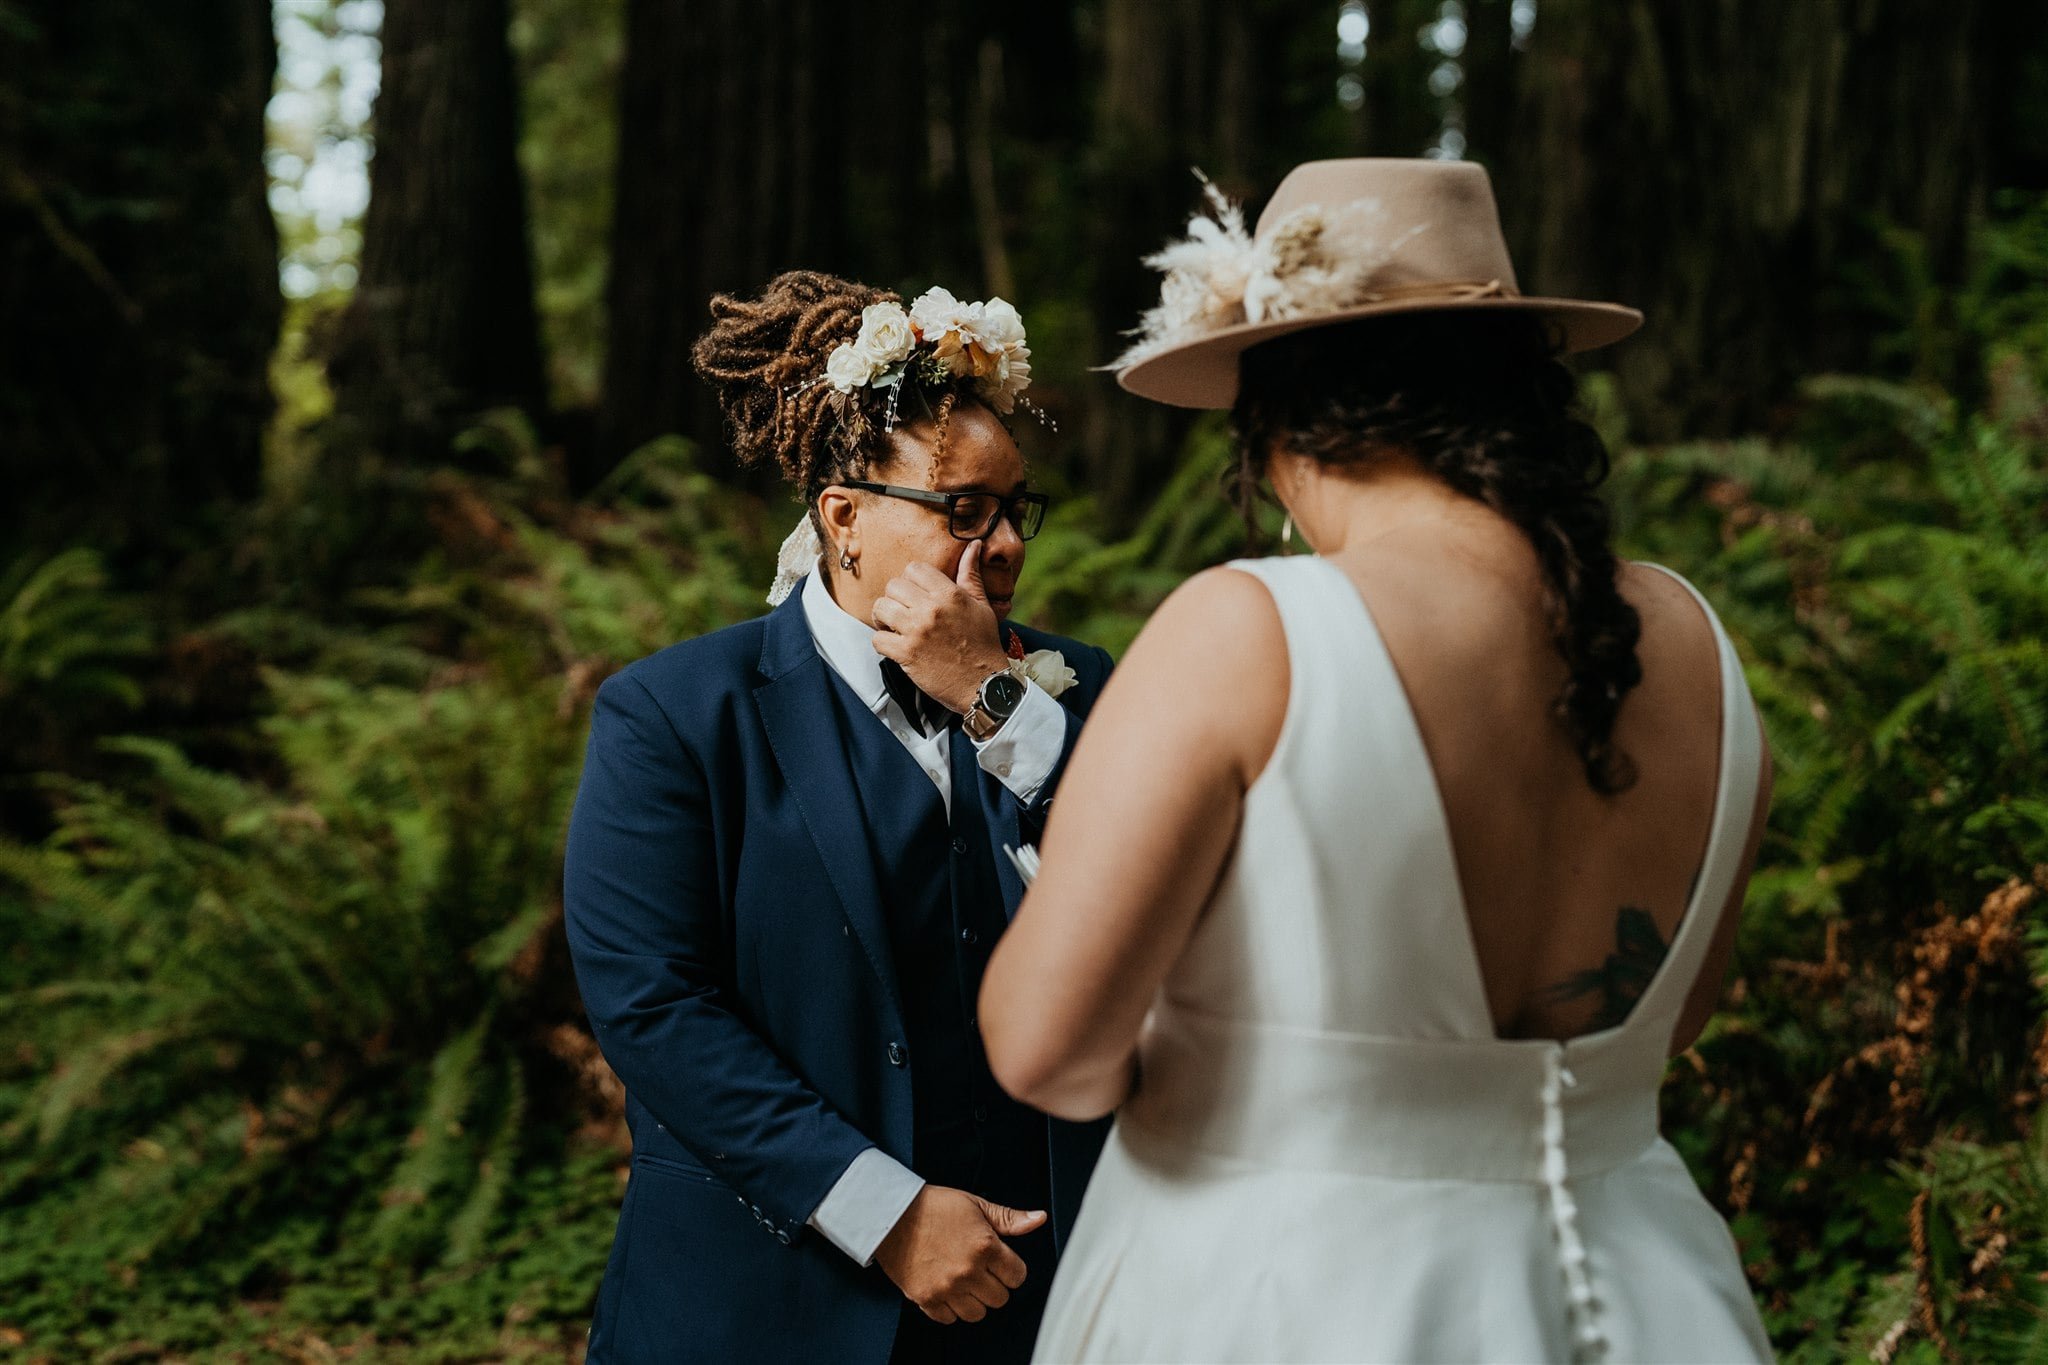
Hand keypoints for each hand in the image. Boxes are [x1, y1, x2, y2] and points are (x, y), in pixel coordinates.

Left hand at [870, 541, 1010, 714]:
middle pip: (893, 586)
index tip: (915, 594)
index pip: (913, 568)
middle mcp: (931, 609)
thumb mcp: (982, 605)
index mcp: (949, 594)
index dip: (910, 580)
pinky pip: (877, 639)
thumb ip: (971, 574)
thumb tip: (974, 546)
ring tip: (894, 626)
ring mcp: (917, 632)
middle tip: (903, 612)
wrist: (985, 683)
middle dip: (895, 598)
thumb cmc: (984, 645)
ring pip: (880, 608)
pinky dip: (882, 643)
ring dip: (883, 618)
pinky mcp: (906, 654)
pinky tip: (895, 646)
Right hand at [872, 1184, 1044, 1323]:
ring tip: (965, 1281)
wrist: (892, 1215)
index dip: (1011, 1268)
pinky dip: (951, 1309)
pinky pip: (950, 1319)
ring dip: (975, 1300)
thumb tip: (1038, 1219)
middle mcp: (968, 1271)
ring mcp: (947, 1288)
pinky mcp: (927, 1299)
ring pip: (978, 1313)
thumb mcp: (976, 1205)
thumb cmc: (934, 1207)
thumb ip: (1009, 1218)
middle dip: (994, 1284)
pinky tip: (948, 1289)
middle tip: (981, 1270)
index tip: (1000, 1263)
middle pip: (1000, 1298)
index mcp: (985, 1246)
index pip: (1018, 1276)